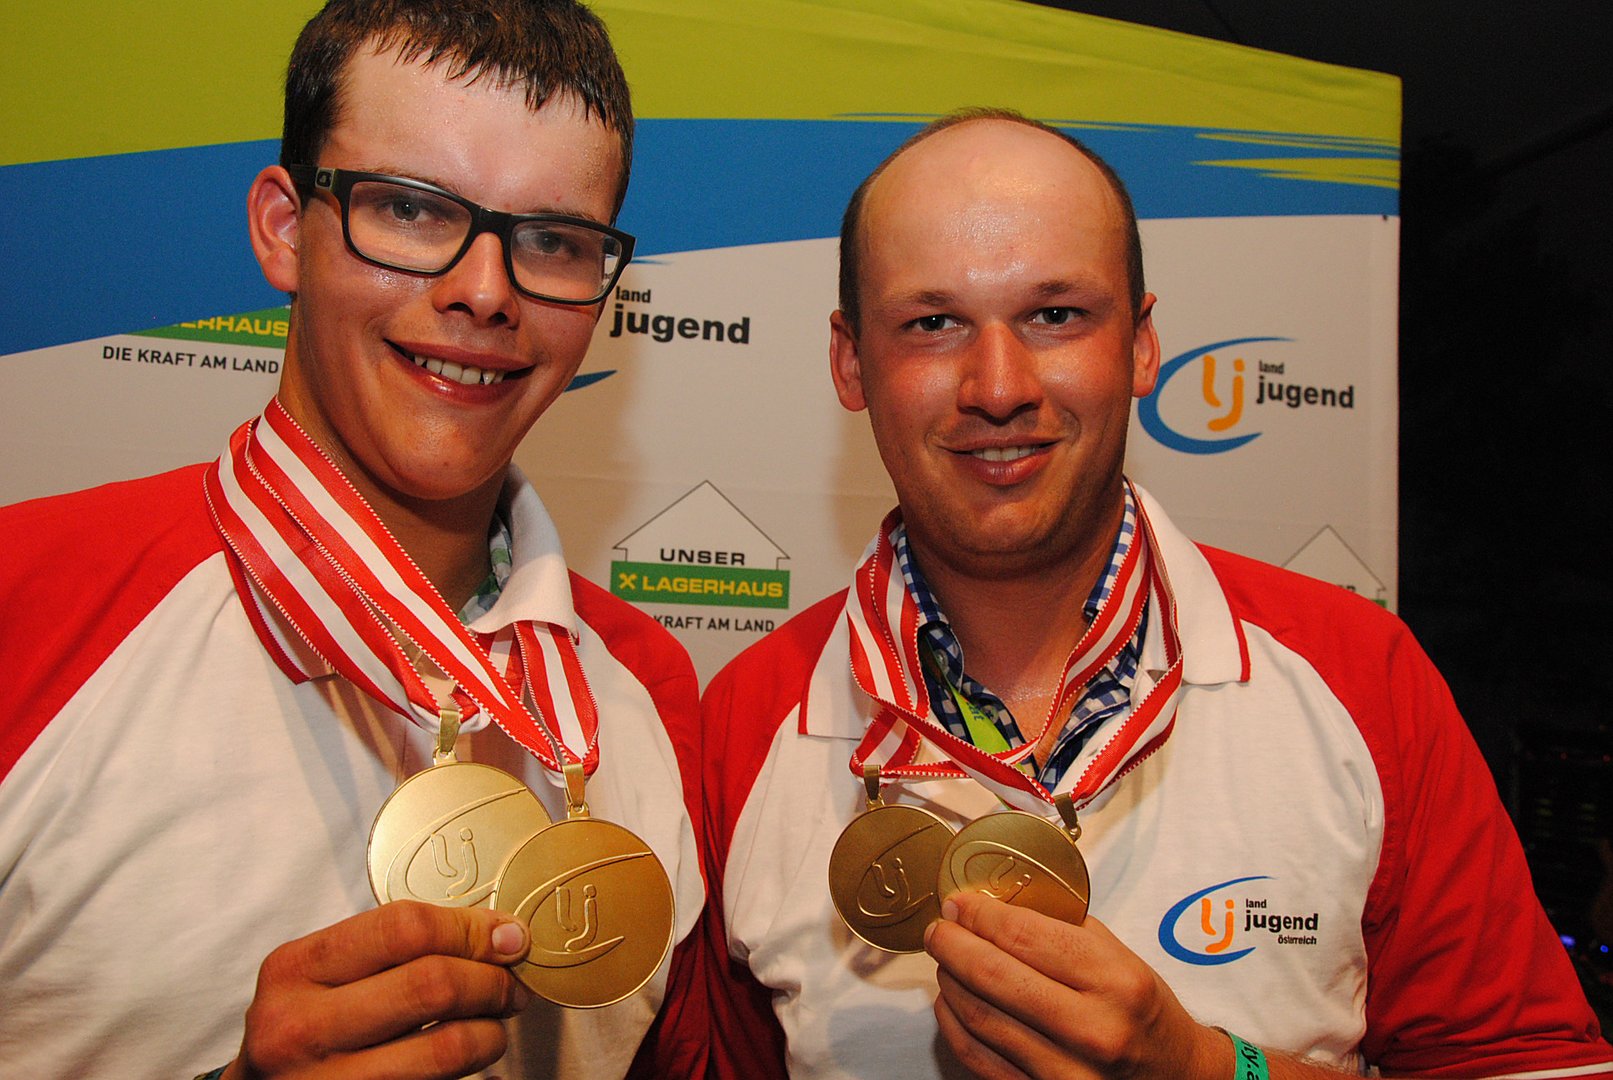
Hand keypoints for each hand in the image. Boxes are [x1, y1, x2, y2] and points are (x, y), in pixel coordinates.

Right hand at [220, 900, 531, 1079]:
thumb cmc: (306, 1028)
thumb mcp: (324, 975)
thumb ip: (396, 948)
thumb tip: (501, 935)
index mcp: (295, 969)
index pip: (405, 928)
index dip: (472, 929)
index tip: (509, 937)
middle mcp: (300, 1028)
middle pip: (432, 985)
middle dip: (492, 982)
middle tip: (511, 987)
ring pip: (447, 1047)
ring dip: (490, 1034)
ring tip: (493, 1027)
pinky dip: (472, 1073)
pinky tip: (472, 1063)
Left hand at [924, 893, 1227, 1079]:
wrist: (1174, 1076)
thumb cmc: (1141, 1009)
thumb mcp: (1119, 955)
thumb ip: (1060, 928)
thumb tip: (991, 905)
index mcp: (1115, 982)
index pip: (1025, 936)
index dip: (980, 915)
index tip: (959, 903)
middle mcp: (1093, 1031)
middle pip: (994, 976)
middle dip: (954, 944)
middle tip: (938, 928)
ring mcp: (1066, 1074)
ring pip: (980, 1017)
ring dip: (951, 980)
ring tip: (946, 960)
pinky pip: (978, 1058)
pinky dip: (954, 1024)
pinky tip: (951, 1000)